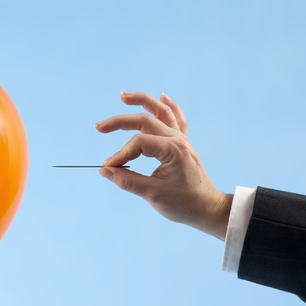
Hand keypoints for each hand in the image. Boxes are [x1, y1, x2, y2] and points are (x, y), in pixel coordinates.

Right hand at [95, 92, 231, 240]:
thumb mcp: (152, 194)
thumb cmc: (183, 203)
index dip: (120, 154)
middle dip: (119, 121)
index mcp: (172, 149)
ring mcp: (182, 139)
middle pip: (144, 120)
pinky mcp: (183, 144)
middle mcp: (177, 139)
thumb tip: (104, 171)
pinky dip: (169, 107)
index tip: (109, 168)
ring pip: (161, 112)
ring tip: (123, 96)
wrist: (207, 208)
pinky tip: (162, 96)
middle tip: (99, 127)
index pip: (138, 143)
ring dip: (142, 101)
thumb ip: (126, 181)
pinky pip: (176, 119)